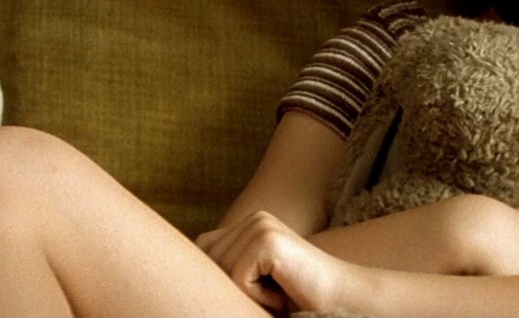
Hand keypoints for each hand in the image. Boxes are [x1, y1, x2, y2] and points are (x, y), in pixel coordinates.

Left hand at [196, 211, 354, 313]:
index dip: (216, 276)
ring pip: (222, 272)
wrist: (342, 300)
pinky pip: (238, 279)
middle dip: (233, 286)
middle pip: (208, 261)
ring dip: (247, 293)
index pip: (203, 249)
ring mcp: (262, 226)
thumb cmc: (298, 298)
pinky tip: (283, 290)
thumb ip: (227, 266)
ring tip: (278, 291)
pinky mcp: (267, 241)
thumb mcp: (254, 279)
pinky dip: (257, 296)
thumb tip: (177, 274)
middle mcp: (255, 218)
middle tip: (270, 291)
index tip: (254, 286)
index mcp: (250, 223)